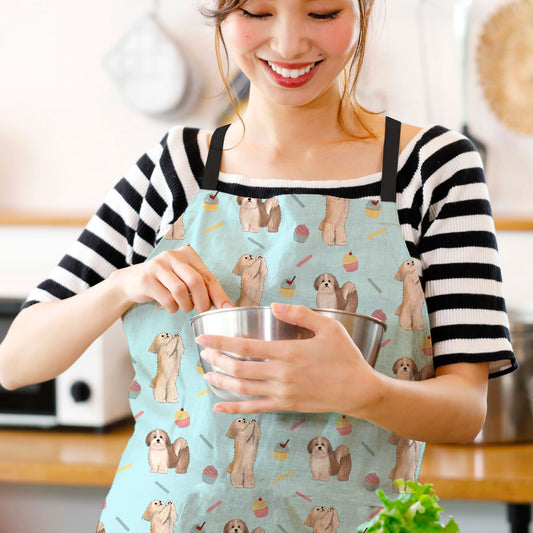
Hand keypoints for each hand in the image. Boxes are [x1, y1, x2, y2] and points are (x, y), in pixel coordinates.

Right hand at [110, 245, 232, 312]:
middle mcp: (173, 256)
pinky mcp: (146, 278)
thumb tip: (225, 304)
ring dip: (186, 306)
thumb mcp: (184, 278)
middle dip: (202, 301)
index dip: (219, 294)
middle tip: (201, 311)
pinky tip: (170, 306)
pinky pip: (166, 299)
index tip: (228, 308)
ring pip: (180, 291)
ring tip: (184, 308)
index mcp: (187, 254)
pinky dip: (172, 308)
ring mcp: (158, 265)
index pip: (208, 276)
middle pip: (195, 282)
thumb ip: (202, 286)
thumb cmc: (164, 282)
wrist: (131, 281)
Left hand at [197, 303, 377, 414]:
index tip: (203, 337)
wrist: (359, 390)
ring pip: (243, 389)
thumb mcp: (328, 327)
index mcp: (288, 352)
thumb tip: (274, 305)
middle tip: (203, 353)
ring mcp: (282, 393)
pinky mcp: (286, 405)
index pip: (245, 347)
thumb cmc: (345, 356)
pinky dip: (235, 409)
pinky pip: (255, 409)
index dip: (220, 342)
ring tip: (207, 375)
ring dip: (221, 382)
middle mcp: (281, 374)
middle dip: (216, 360)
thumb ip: (300, 314)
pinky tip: (219, 408)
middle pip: (239, 368)